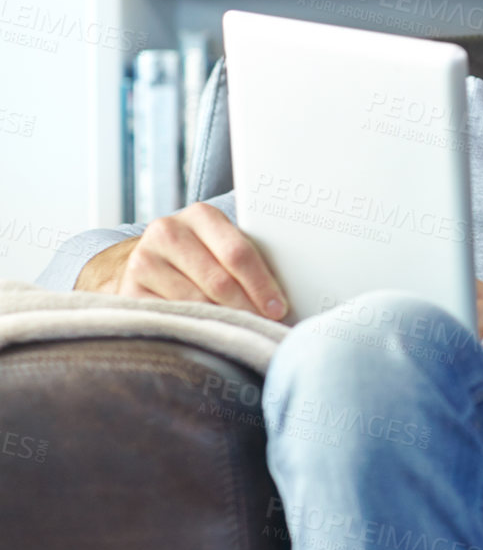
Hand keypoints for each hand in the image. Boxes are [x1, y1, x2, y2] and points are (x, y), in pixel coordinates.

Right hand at [78, 203, 287, 319]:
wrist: (147, 264)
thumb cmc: (201, 258)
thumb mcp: (223, 247)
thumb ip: (248, 259)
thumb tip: (285, 297)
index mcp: (201, 216)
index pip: (238, 253)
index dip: (262, 285)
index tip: (278, 309)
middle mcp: (168, 232)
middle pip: (219, 281)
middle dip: (247, 308)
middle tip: (264, 327)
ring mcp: (144, 261)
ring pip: (196, 302)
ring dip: (223, 321)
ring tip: (242, 332)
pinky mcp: (129, 289)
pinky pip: (171, 315)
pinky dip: (194, 328)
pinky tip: (209, 333)